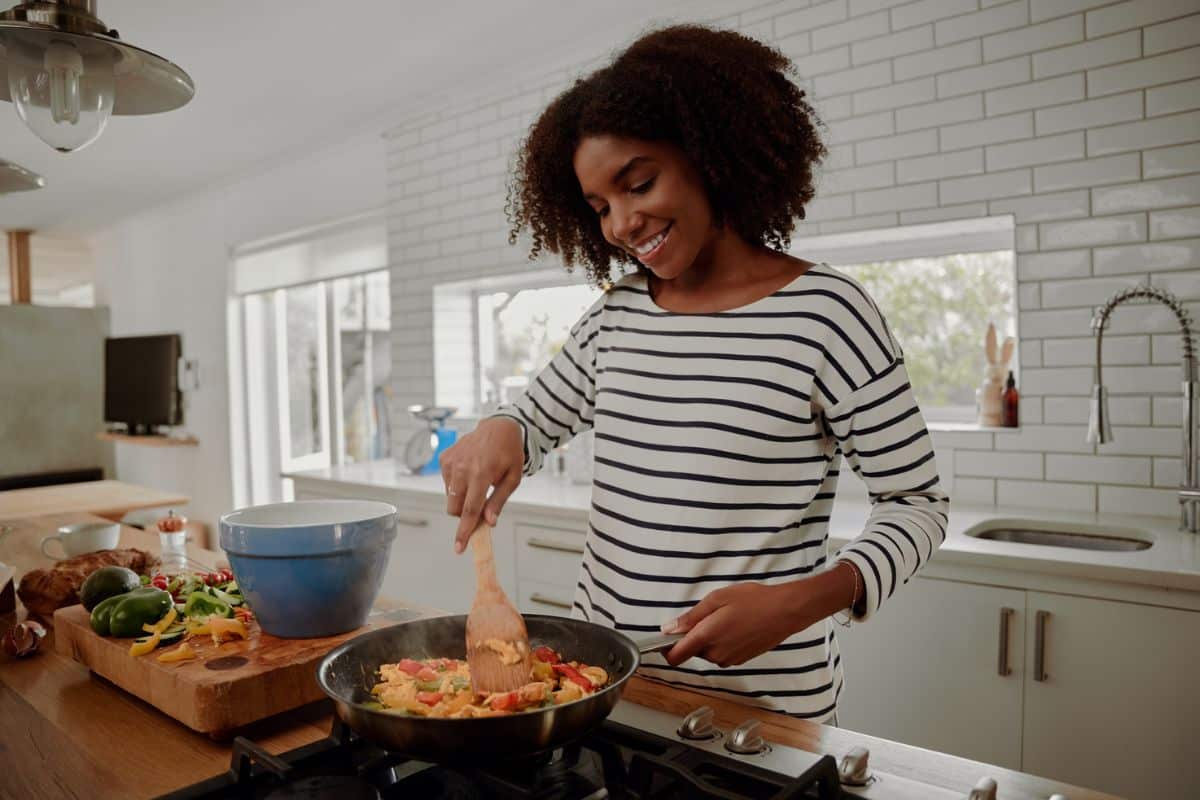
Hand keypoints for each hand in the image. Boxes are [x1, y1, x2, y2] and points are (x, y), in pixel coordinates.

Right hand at [439, 417, 524, 552]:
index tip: (459, 547)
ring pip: (450, 497)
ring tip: (478, 481)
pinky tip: (470, 471)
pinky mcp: (444, 458)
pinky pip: (447, 483)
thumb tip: (489, 522)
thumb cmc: (508, 453)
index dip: (464, 531)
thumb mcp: (512, 478)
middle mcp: (462, 468)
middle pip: (454, 508)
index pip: (470, 510)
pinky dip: (457, 484)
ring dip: (462, 498)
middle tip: (480, 504)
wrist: (498, 427)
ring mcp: (451, 462)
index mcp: (481, 474)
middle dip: (464, 513)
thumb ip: (499, 501)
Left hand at [661, 579, 834, 666]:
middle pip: (692, 651)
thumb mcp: (716, 599)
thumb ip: (690, 617)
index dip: (666, 648)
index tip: (667, 637)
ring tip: (727, 617)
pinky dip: (724, 641)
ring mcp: (730, 659)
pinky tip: (737, 625)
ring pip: (708, 652)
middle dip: (694, 636)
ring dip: (710, 638)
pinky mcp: (741, 660)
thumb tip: (669, 629)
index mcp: (707, 637)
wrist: (785, 611)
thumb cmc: (754, 601)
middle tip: (710, 614)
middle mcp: (716, 654)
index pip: (675, 656)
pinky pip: (722, 653)